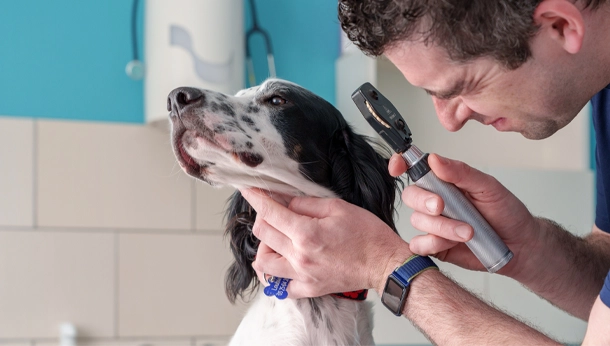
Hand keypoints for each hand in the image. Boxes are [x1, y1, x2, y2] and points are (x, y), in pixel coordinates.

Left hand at [240, 188, 412, 297]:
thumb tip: (284, 200)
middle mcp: (299, 257)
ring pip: (263, 262)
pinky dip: (274, 274)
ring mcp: (302, 276)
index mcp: (306, 233)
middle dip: (263, 216)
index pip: (269, 212)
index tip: (248, 189)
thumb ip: (306, 203)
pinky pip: (280, 286)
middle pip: (262, 233)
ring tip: (278, 238)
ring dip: (265, 246)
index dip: (255, 197)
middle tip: (274, 210)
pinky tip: (282, 262)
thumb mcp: (338, 207)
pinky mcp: (309, 289)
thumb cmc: (368, 235)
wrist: (384, 264)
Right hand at [389, 153, 537, 275]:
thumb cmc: (507, 213)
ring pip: (418, 221)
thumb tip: (434, 159)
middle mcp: (435, 200)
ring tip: (468, 231)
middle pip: (411, 195)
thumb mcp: (488, 187)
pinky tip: (451, 243)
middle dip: (425, 201)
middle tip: (443, 206)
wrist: (519, 246)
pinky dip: (432, 243)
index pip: (415, 168)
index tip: (398, 167)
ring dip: (442, 227)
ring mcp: (433, 224)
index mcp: (445, 181)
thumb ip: (461, 173)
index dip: (400, 164)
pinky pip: (418, 244)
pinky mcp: (435, 246)